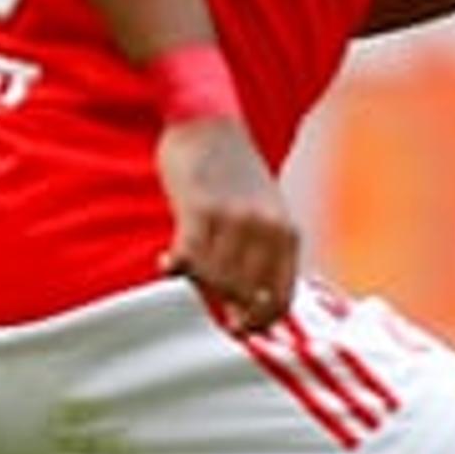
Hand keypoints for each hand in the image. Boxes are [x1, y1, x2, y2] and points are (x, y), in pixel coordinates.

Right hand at [159, 114, 296, 333]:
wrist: (210, 123)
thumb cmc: (234, 174)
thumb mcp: (265, 212)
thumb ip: (264, 253)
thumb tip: (250, 305)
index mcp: (287, 232)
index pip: (281, 297)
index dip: (261, 321)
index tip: (240, 330)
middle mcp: (266, 228)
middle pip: (246, 294)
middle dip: (227, 307)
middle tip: (209, 305)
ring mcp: (234, 218)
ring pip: (216, 279)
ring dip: (199, 284)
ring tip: (187, 273)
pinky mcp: (201, 207)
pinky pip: (189, 255)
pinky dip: (177, 267)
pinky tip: (167, 265)